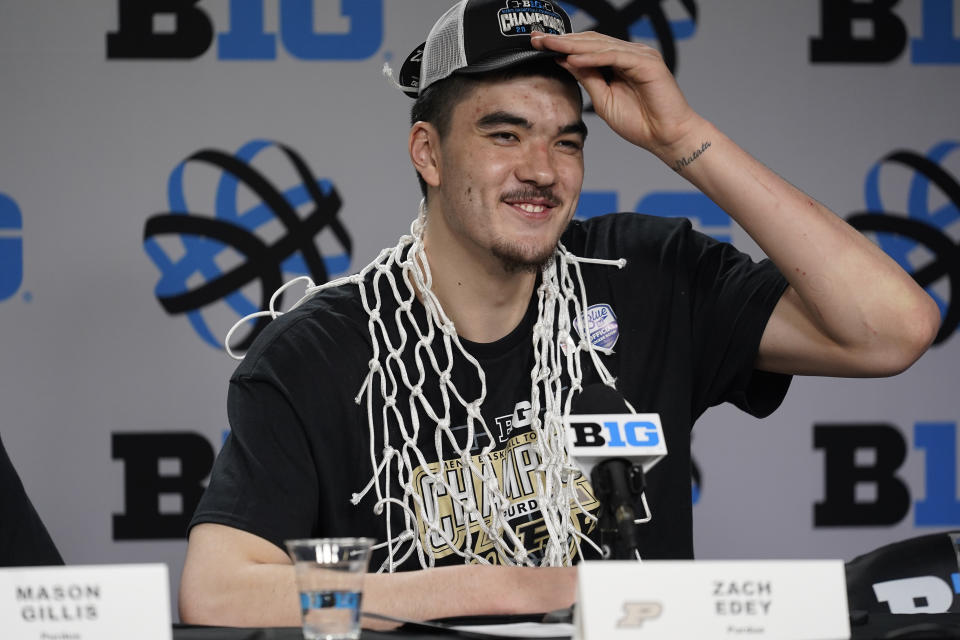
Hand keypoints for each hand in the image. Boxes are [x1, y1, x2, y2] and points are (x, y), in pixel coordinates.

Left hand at [531, 31, 703, 156]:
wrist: (666, 137)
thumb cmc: (640, 123)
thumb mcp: (603, 100)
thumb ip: (587, 79)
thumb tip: (565, 62)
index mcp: (619, 61)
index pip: (586, 47)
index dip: (562, 45)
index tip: (538, 45)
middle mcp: (630, 53)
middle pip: (591, 40)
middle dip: (562, 40)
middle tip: (536, 38)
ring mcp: (640, 55)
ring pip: (601, 45)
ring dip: (573, 45)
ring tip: (549, 45)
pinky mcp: (647, 63)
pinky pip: (615, 56)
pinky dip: (592, 58)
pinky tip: (573, 59)